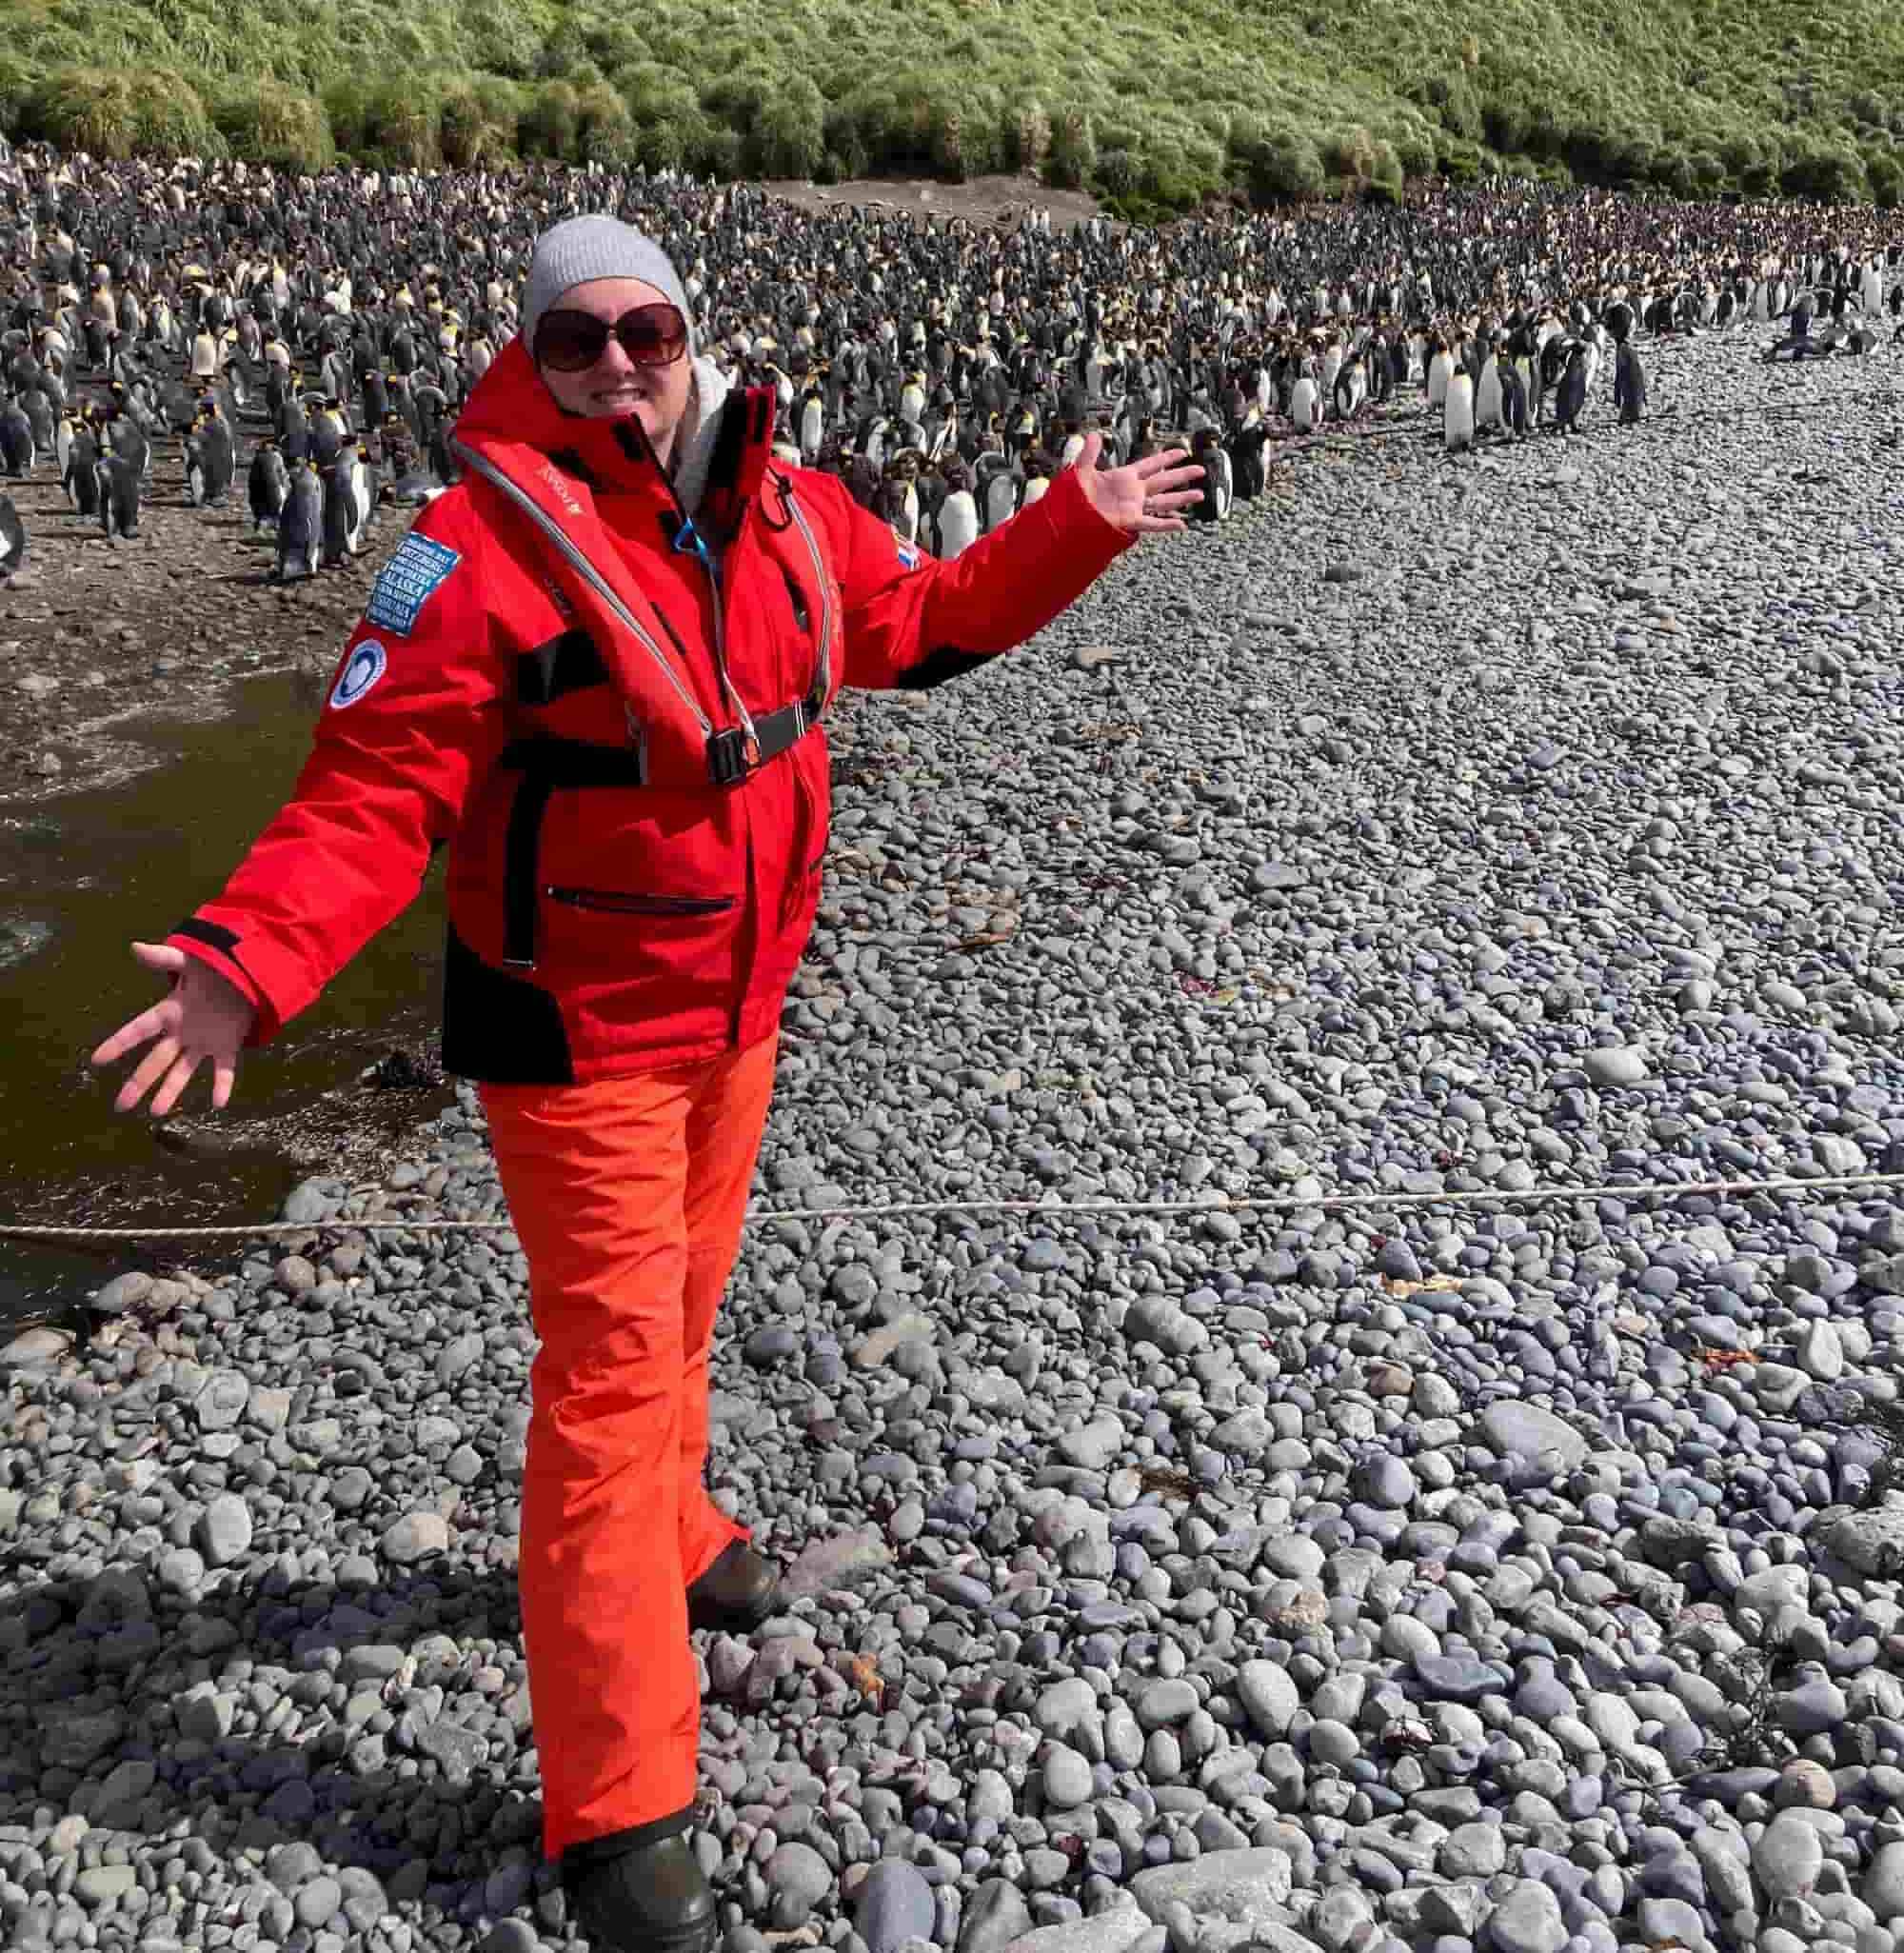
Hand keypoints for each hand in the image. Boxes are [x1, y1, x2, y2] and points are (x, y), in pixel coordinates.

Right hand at [90, 942, 256, 1116]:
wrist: (244, 976)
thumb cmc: (212, 970)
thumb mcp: (188, 962)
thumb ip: (164, 958)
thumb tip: (135, 947)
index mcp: (169, 1012)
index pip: (139, 1030)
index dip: (118, 1043)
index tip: (97, 1060)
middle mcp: (181, 1033)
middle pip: (156, 1060)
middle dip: (139, 1082)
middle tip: (121, 1106)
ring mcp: (203, 1042)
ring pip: (183, 1070)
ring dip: (170, 1090)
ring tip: (156, 1112)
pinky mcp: (227, 1046)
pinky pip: (224, 1068)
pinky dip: (222, 1084)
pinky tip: (219, 1102)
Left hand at [1067, 431, 1205, 534]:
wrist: (1069, 519)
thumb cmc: (1074, 498)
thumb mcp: (1081, 471)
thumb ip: (1089, 453)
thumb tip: (1094, 434)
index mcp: (1125, 477)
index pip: (1151, 465)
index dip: (1166, 458)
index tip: (1182, 451)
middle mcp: (1134, 492)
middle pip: (1163, 481)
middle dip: (1182, 475)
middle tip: (1200, 470)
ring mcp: (1134, 507)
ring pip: (1163, 502)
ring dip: (1181, 498)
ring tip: (1200, 495)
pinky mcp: (1130, 522)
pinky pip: (1152, 523)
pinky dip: (1166, 524)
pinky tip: (1182, 525)